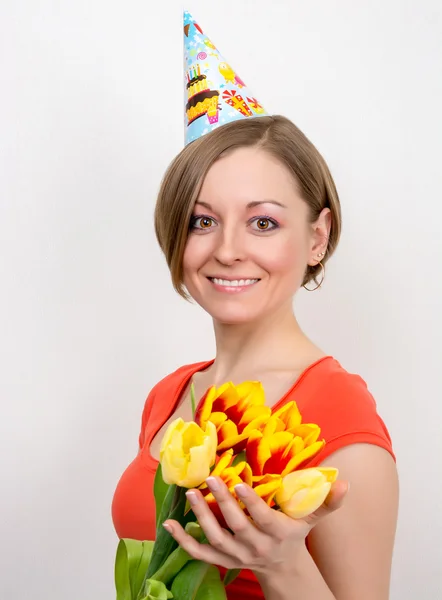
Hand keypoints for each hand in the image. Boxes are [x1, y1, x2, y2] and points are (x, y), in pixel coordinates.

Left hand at [162, 476, 347, 576]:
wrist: (282, 568)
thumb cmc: (294, 536)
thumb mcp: (311, 520)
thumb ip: (326, 502)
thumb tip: (345, 483)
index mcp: (276, 533)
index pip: (262, 518)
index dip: (251, 503)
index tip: (239, 484)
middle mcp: (255, 546)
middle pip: (236, 525)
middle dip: (222, 502)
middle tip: (209, 478)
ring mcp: (236, 555)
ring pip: (216, 537)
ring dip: (200, 517)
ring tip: (189, 494)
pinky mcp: (222, 560)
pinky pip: (200, 552)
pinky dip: (183, 540)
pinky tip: (168, 524)